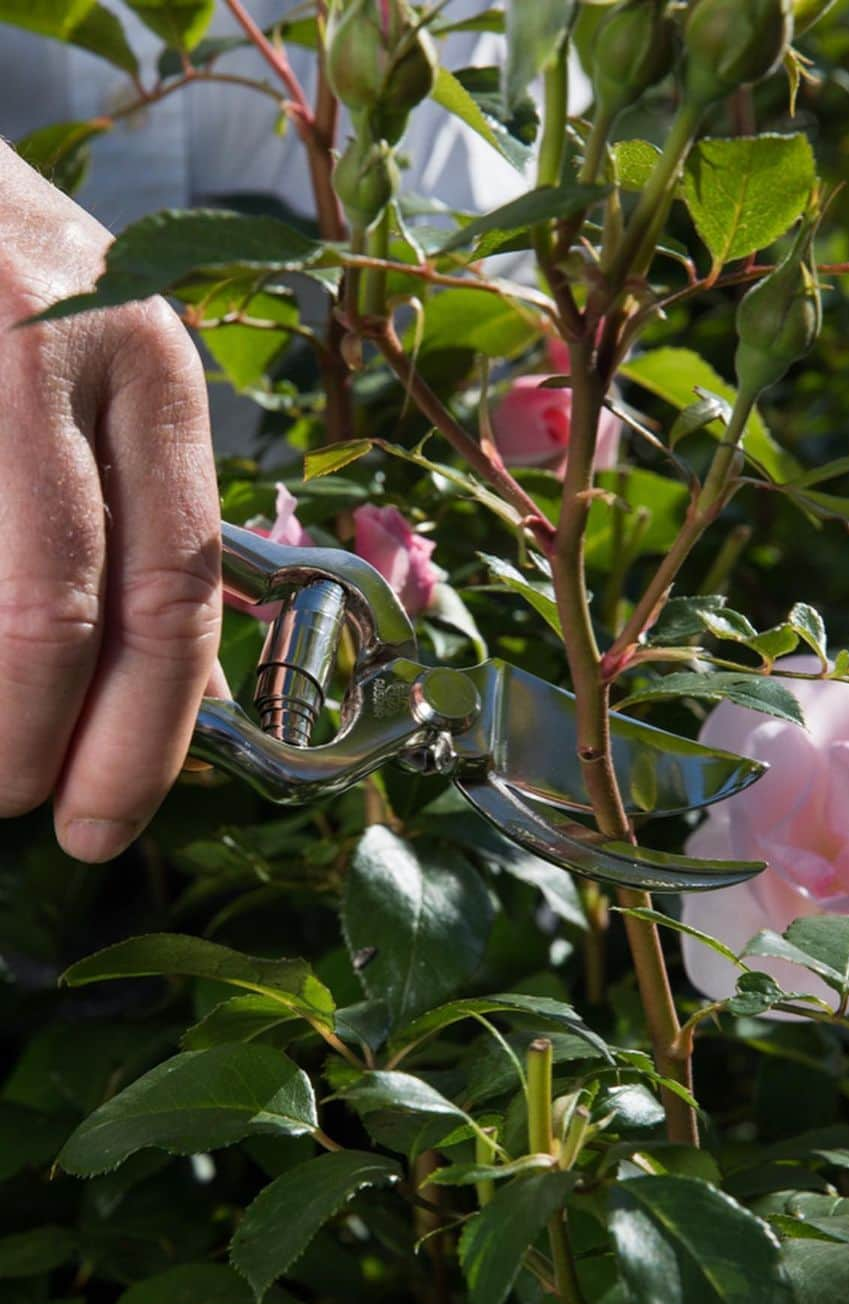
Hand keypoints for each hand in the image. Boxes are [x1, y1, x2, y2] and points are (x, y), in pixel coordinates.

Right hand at [1, 143, 224, 861]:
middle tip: (26, 808)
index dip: (147, 730)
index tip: (106, 820)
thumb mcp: (108, 398)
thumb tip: (192, 703)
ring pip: (3, 590)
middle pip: (75, 604)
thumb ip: (148, 533)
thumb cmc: (15, 302)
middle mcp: (72, 354)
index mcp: (153, 378)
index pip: (176, 590)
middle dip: (48, 741)